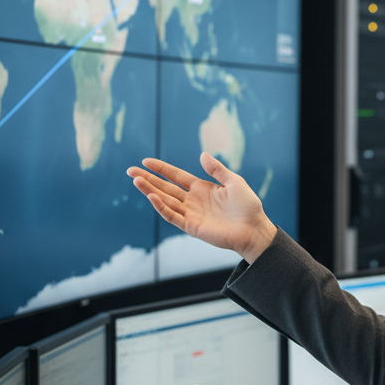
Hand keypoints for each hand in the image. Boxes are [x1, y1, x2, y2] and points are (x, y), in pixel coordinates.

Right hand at [126, 153, 275, 262]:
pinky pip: (172, 215)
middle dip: (148, 179)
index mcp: (201, 188)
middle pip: (165, 187)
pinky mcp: (192, 226)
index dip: (161, 169)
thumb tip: (202, 155)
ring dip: (150, 191)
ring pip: (165, 200)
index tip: (146, 161)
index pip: (175, 176)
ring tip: (136, 180)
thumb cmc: (248, 206)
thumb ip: (217, 170)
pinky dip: (161, 207)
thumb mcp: (234, 182)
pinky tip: (152, 197)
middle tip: (130, 170)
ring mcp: (191, 213)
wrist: (254, 229)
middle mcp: (193, 200)